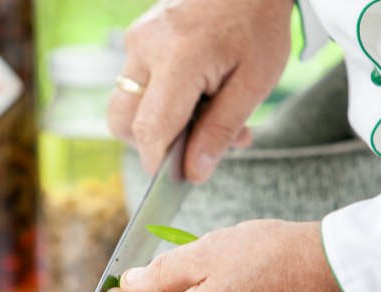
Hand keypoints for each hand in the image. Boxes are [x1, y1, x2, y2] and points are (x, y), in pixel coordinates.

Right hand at [107, 0, 293, 182]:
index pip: (150, 128)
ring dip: (155, 121)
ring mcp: (137, 39)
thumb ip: (221, 130)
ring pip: (124, 103)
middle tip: (193, 142)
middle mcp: (146, 47)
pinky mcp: (137, 37)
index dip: (158, 162)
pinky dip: (159, 99)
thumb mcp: (254, 83)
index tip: (177, 178)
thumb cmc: (259, 24)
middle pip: (121, 120)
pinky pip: (136, 82)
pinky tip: (196, 92)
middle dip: (150, 143)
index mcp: (178, 57)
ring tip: (202, 114)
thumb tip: (193, 172)